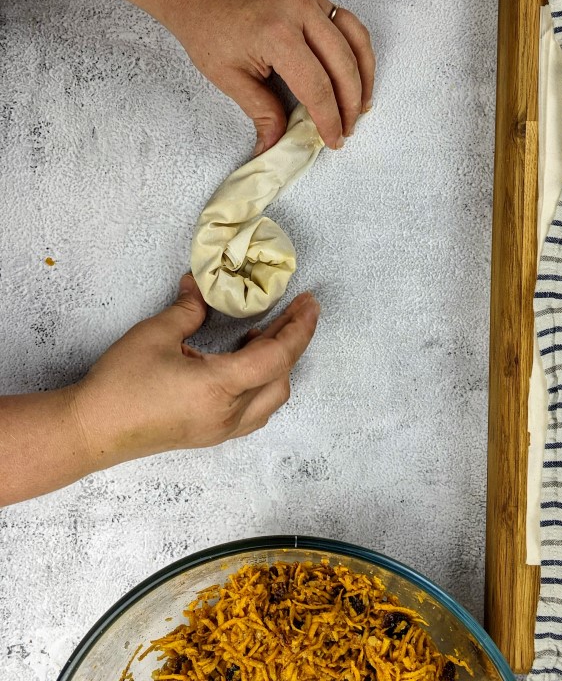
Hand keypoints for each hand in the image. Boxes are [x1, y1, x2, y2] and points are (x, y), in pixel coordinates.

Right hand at [73, 275, 319, 470]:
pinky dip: (261, 385)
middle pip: (281, 378)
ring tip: (260, 333)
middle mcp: (229, 415)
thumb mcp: (155, 335)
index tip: (310, 304)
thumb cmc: (120, 384)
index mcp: (220, 388)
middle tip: (292, 311)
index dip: (299, 328)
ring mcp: (221, 430)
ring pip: (271, 399)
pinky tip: (242, 365)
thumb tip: (199, 284)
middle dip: (292, 342)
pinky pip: (253, 412)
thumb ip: (188, 309)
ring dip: (276, 366)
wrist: (92, 430)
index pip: (277, 357)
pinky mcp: (210, 435)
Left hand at [163, 0, 375, 152]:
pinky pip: (348, 23)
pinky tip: (357, 74)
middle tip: (346, 131)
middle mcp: (300, 10)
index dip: (328, 119)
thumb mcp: (229, 78)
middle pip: (343, 65)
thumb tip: (275, 146)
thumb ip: (261, 112)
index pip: (316, 86)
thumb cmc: (206, 28)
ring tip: (360, 107)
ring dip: (363, 77)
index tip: (333, 141)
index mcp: (276, 32)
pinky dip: (358, 51)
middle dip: (349, 104)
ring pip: (355, 42)